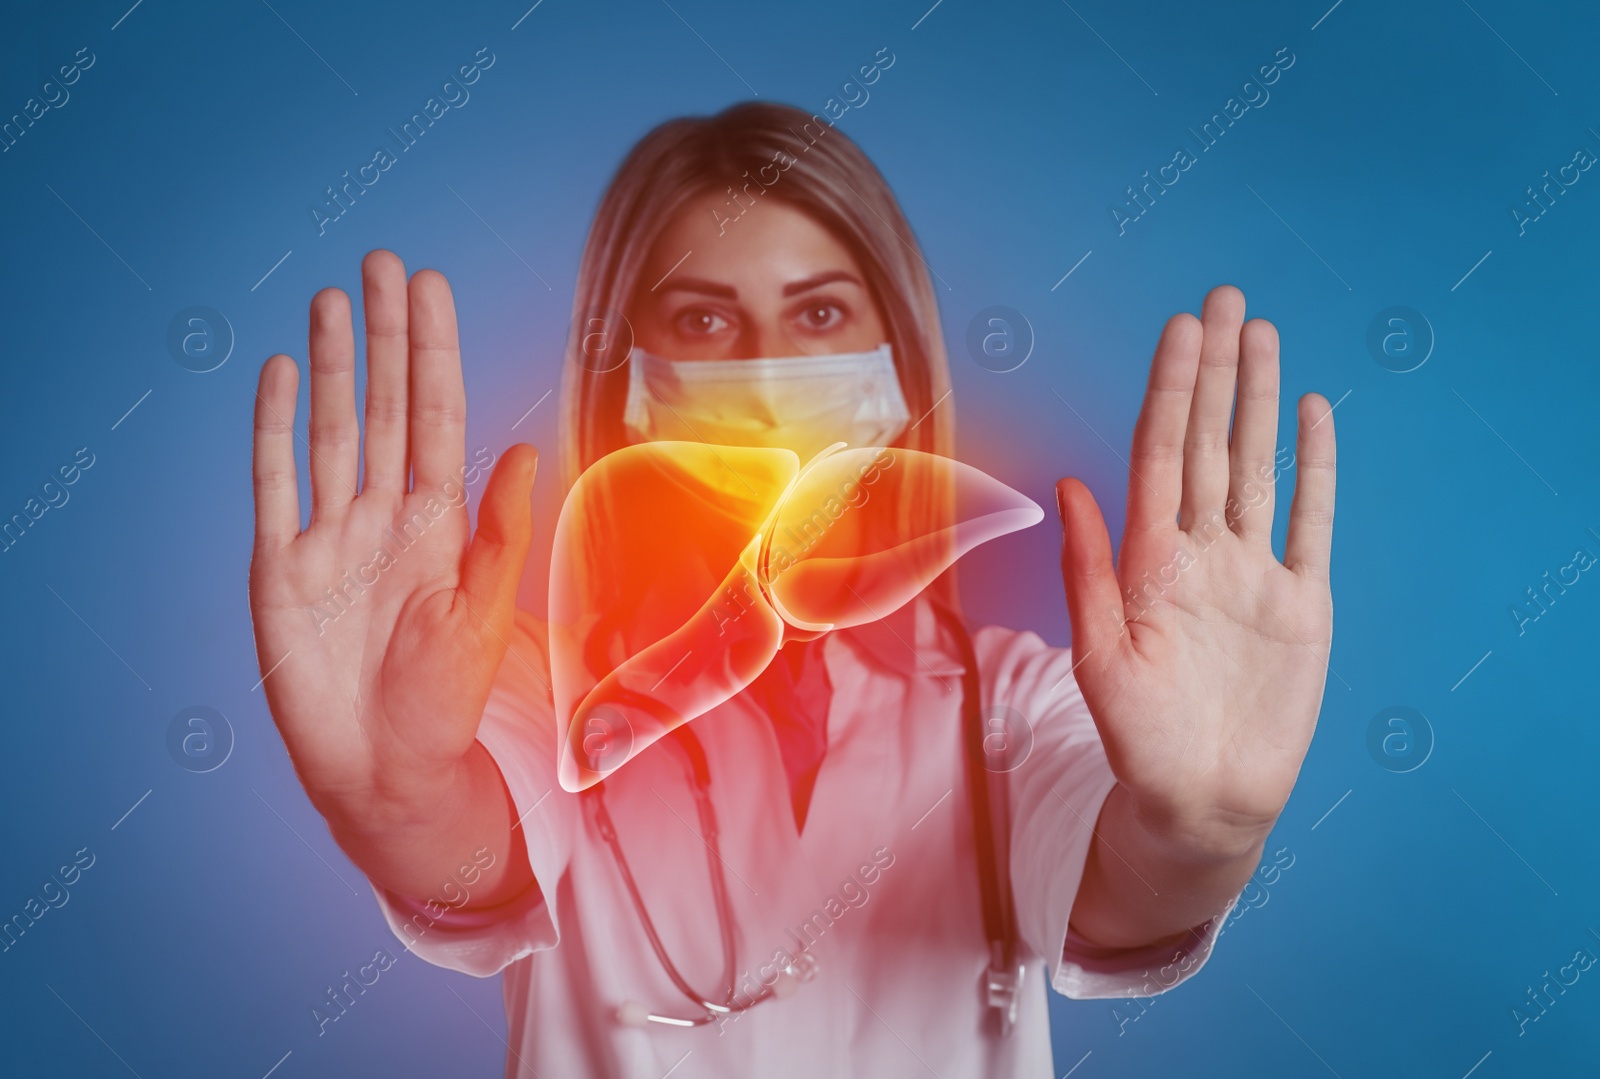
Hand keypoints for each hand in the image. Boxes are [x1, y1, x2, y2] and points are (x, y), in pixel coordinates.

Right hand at [248, 249, 537, 835]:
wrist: (381, 769)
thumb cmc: (444, 701)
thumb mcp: (483, 612)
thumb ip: (499, 530)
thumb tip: (524, 448)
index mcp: (439, 521)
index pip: (435, 414)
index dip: (432, 350)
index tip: (432, 285)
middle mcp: (384, 515)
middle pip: (382, 405)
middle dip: (385, 335)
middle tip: (384, 262)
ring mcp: (330, 535)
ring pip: (330, 429)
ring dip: (331, 365)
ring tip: (334, 299)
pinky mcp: (280, 565)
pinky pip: (273, 482)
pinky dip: (274, 428)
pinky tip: (281, 373)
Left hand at [1055, 285, 1334, 858]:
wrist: (1202, 802)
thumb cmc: (1138, 741)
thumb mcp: (1101, 657)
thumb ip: (1088, 570)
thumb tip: (1067, 483)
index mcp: (1150, 561)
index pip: (1162, 455)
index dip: (1172, 390)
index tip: (1181, 330)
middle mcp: (1202, 553)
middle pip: (1212, 444)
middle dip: (1217, 372)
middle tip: (1226, 299)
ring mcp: (1254, 573)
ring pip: (1260, 468)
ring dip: (1261, 402)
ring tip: (1264, 336)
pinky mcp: (1301, 604)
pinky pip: (1312, 523)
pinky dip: (1316, 470)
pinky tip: (1312, 415)